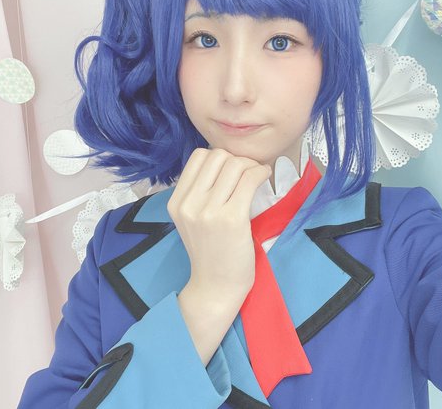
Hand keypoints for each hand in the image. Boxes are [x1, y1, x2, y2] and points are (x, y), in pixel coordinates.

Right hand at [167, 148, 271, 295]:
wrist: (216, 286)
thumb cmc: (210, 252)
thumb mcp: (191, 220)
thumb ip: (198, 193)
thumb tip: (225, 162)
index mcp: (177, 202)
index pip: (198, 157)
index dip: (220, 157)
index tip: (233, 170)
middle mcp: (189, 204)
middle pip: (217, 156)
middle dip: (237, 159)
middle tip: (248, 172)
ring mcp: (209, 212)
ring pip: (235, 164)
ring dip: (252, 165)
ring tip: (258, 175)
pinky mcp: (232, 219)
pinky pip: (249, 179)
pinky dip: (261, 173)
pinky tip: (264, 178)